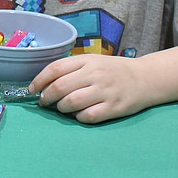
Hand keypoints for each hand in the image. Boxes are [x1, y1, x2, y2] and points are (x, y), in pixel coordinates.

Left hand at [30, 54, 149, 123]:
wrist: (145, 78)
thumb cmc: (113, 70)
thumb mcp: (93, 61)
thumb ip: (72, 68)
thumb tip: (45, 84)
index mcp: (88, 60)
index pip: (56, 68)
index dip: (39, 80)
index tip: (32, 89)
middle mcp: (95, 74)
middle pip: (60, 87)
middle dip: (46, 97)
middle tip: (44, 102)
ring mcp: (105, 91)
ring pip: (71, 103)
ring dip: (61, 108)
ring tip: (61, 108)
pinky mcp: (113, 108)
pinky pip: (87, 116)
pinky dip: (78, 117)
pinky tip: (78, 114)